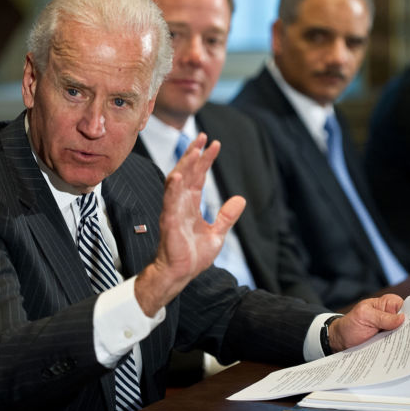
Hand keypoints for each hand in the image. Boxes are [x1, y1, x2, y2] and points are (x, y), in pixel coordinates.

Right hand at [135, 133, 245, 315]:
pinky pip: (169, 203)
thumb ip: (227, 216)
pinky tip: (177, 176)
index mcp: (190, 205)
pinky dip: (173, 189)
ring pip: (177, 182)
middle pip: (187, 173)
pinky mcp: (169, 222)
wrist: (180, 274)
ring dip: (185, 165)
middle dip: (194, 154)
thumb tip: (240, 199)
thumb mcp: (217, 233)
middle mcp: (180, 204)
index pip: (198, 176)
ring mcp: (173, 211)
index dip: (206, 160)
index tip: (214, 143)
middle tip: (203, 136)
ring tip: (194, 150)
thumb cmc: (193, 256)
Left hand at [328, 294, 404, 350]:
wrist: (341, 340)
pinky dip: (398, 349)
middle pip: (408, 322)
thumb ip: (382, 317)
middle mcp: (391, 316)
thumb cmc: (350, 324)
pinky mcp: (388, 342)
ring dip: (405, 341)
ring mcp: (391, 330)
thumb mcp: (364, 316)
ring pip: (404, 335)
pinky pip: (397, 344)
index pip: (407, 306)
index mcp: (387, 304)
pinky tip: (399, 354)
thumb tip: (402, 318)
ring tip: (407, 348)